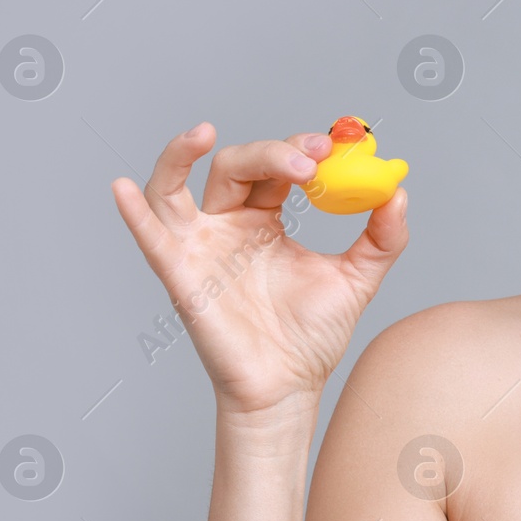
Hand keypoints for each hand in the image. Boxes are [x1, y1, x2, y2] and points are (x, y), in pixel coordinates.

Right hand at [111, 122, 409, 415]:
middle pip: (235, 167)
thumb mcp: (358, 278)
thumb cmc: (312, 336)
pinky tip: (124, 187)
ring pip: (175, 187)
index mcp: (265, 220)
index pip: (274, 168)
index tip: (330, 148)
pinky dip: (134, 212)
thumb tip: (397, 191)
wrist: (290, 387)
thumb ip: (382, 237)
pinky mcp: (181, 276)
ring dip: (180, 154)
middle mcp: (227, 226)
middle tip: (310, 159)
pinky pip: (150, 239)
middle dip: (271, 154)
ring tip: (202, 133)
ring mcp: (200, 248)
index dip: (297, 150)